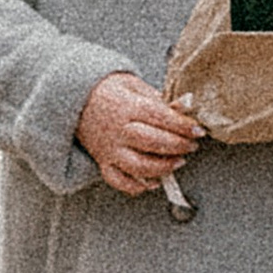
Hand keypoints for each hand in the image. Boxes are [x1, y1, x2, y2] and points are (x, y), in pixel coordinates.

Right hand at [76, 72, 203, 196]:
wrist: (75, 100)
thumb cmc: (108, 91)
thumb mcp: (135, 86)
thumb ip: (159, 99)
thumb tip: (184, 108)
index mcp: (128, 107)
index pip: (160, 117)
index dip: (182, 125)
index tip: (198, 130)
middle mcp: (118, 130)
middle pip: (152, 142)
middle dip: (177, 146)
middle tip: (191, 146)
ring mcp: (110, 149)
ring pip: (138, 166)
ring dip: (163, 167)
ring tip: (178, 162)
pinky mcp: (103, 162)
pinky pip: (119, 180)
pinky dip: (137, 186)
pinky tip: (154, 181)